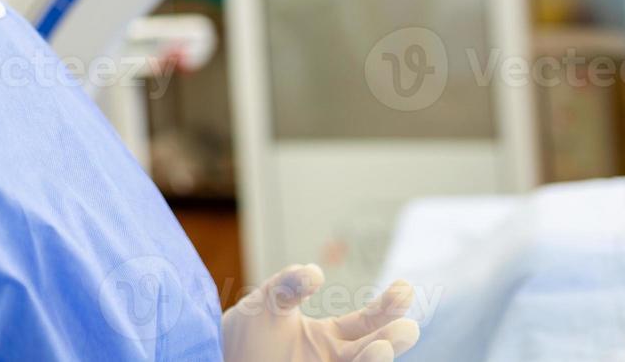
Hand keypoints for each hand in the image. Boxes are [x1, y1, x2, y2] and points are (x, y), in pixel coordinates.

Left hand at [222, 264, 418, 361]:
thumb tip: (314, 271)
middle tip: (406, 328)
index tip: (405, 289)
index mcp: (330, 339)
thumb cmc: (244, 336)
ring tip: (379, 348)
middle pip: (372, 352)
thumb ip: (286, 286)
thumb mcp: (265, 304)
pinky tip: (365, 359)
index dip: (388, 308)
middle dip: (391, 341)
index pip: (367, 323)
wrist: (218, 361)